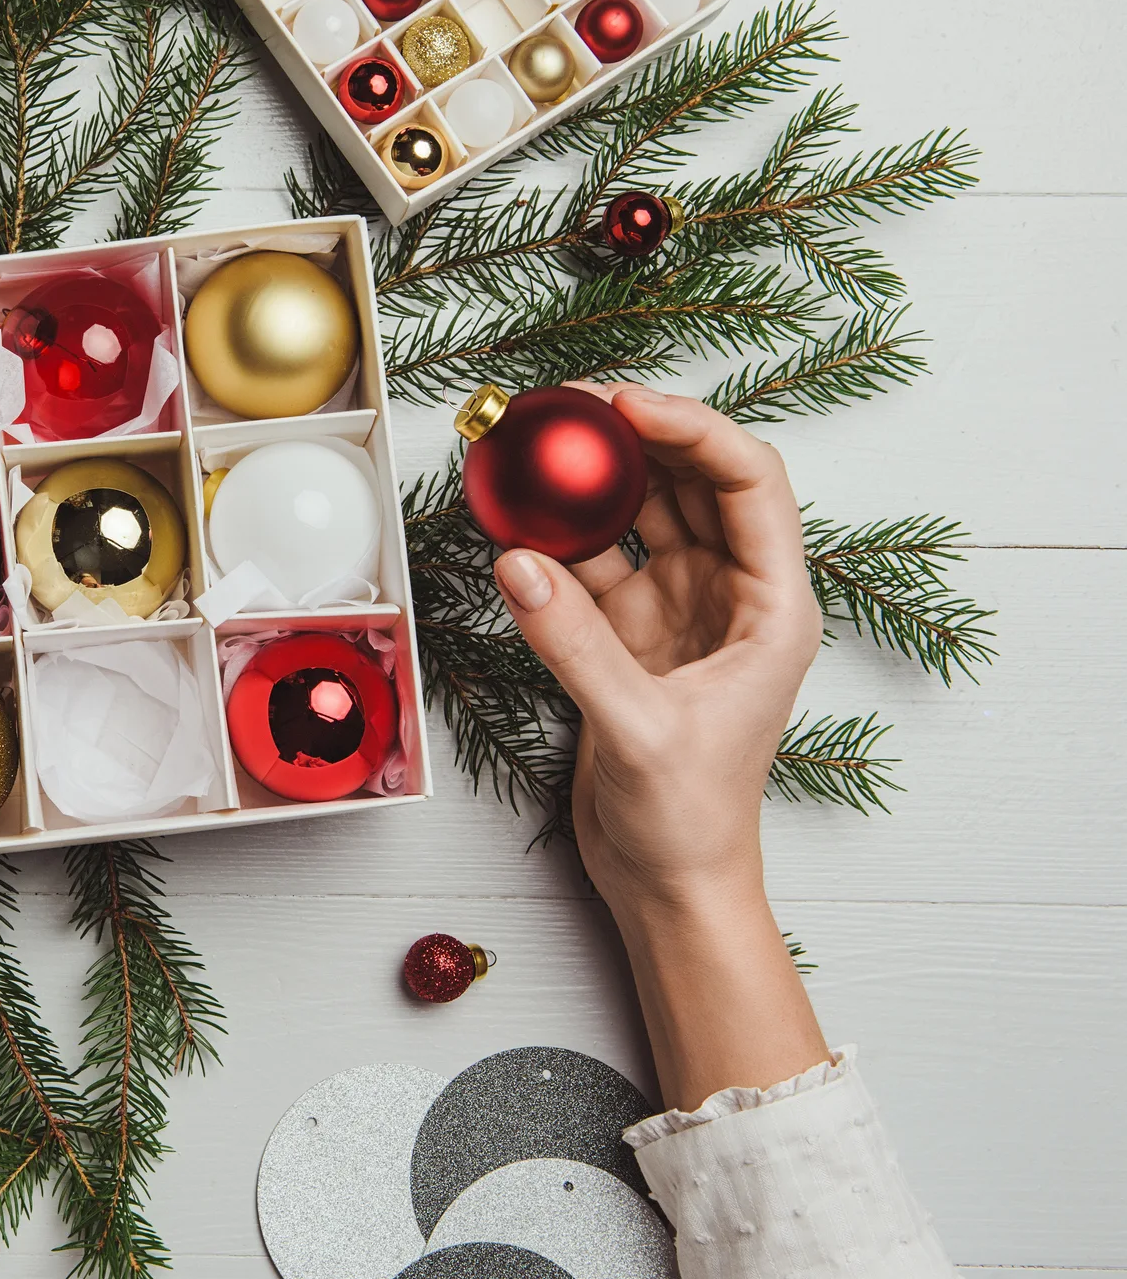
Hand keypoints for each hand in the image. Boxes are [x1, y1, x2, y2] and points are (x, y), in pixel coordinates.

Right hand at [492, 385, 829, 1106]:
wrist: (670, 884)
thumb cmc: (692, 821)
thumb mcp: (639, 731)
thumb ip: (576, 645)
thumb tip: (517, 562)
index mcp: (773, 607)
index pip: (747, 482)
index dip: (692, 429)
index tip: (624, 404)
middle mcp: (731, 594)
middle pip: (692, 480)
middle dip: (636, 433)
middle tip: (568, 403)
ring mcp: (678, 610)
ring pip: (640, 513)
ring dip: (594, 477)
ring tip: (538, 441)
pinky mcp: (629, 635)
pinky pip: (592, 562)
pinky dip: (555, 536)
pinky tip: (514, 515)